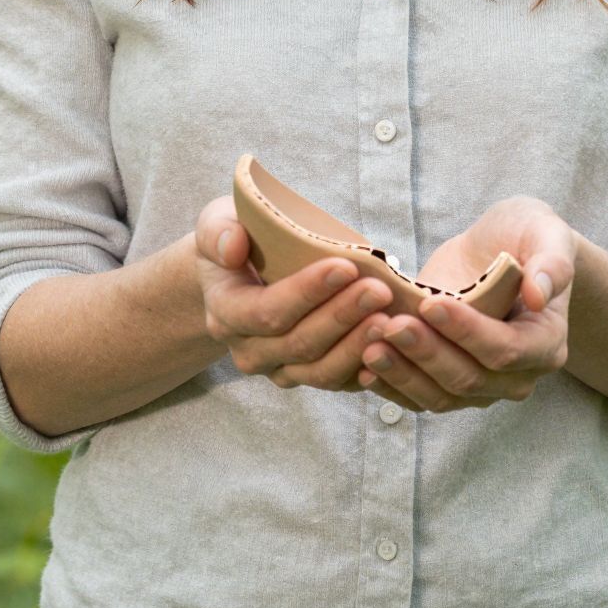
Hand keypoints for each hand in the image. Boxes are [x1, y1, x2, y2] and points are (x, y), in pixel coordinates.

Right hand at [193, 196, 394, 393]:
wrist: (237, 279)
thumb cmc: (235, 243)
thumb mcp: (215, 224)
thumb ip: (218, 232)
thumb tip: (233, 246)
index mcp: (226, 312)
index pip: (267, 311)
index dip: (307, 292)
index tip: (346, 267)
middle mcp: (249, 351)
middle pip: (300, 343)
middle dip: (343, 316)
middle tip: (381, 290)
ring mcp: (278, 369)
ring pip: (321, 371)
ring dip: (358, 346)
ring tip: (391, 320)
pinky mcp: (305, 376)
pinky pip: (338, 382)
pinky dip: (366, 370)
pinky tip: (392, 350)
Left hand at [357, 196, 576, 414]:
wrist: (501, 252)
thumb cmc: (525, 237)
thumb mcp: (545, 231)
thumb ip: (552, 261)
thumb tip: (539, 293)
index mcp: (546, 342)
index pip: (507, 349)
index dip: (468, 332)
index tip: (430, 303)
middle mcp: (518, 375)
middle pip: (470, 378)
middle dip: (427, 353)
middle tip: (390, 326)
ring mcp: (483, 386)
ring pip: (442, 396)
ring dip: (404, 375)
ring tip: (369, 347)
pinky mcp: (451, 385)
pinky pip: (421, 397)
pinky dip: (393, 387)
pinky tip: (364, 368)